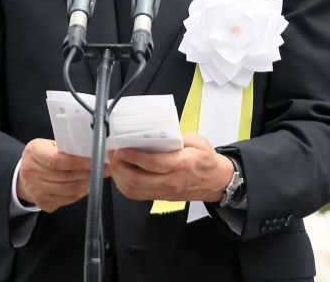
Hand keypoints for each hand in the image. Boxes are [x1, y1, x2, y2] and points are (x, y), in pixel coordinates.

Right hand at [17, 139, 106, 212]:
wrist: (24, 176)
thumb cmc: (41, 155)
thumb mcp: (48, 144)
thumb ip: (64, 147)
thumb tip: (90, 150)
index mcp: (34, 152)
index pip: (56, 160)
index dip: (77, 162)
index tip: (93, 161)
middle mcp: (32, 173)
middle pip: (65, 176)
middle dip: (87, 173)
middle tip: (103, 168)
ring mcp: (36, 191)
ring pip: (68, 190)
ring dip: (86, 183)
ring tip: (98, 177)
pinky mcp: (43, 203)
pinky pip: (66, 200)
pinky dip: (80, 193)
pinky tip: (86, 186)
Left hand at [108, 133, 234, 202]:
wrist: (217, 182)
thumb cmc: (207, 159)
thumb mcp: (198, 141)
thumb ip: (179, 136)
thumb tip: (157, 132)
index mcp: (181, 165)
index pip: (154, 164)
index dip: (134, 157)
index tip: (120, 149)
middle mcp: (171, 182)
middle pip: (139, 180)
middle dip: (120, 167)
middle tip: (112, 153)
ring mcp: (164, 192)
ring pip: (135, 191)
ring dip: (120, 177)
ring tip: (114, 162)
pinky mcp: (160, 198)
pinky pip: (138, 195)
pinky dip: (125, 186)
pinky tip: (121, 173)